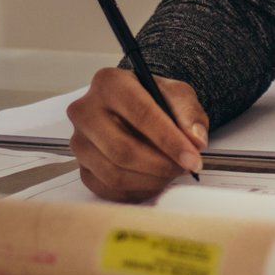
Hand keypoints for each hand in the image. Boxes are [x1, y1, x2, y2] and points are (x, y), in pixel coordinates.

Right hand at [67, 66, 207, 200]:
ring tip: (170, 172)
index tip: (192, 159)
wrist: (132, 108)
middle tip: (183, 168)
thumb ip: (189, 114)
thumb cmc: (152, 99)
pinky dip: (137, 190)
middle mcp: (86, 111)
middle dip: (160, 165)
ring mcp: (79, 141)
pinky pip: (109, 188)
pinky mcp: (81, 165)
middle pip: (123, 149)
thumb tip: (195, 140)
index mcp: (109, 83)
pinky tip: (152, 180)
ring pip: (115, 173)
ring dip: (151, 180)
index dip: (170, 141)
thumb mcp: (176, 94)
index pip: (141, 114)